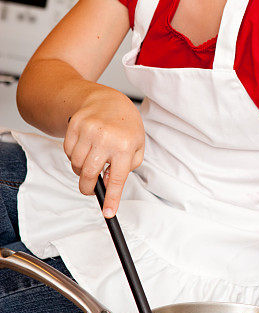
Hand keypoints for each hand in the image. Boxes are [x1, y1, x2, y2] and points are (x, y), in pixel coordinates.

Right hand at [63, 86, 144, 215]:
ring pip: (76, 164)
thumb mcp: (137, 145)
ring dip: (81, 170)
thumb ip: (127, 167)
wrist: (107, 100)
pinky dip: (74, 156)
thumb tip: (108, 183)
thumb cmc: (124, 125)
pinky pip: (68, 152)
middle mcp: (106, 138)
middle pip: (89, 174)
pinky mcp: (75, 126)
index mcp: (126, 145)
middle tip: (90, 189)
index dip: (112, 199)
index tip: (108, 213)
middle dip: (88, 187)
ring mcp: (89, 131)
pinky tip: (84, 148)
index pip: (117, 178)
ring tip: (90, 162)